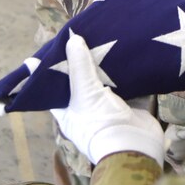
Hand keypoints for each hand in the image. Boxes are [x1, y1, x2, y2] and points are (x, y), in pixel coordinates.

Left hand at [51, 32, 164, 167]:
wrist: (135, 147)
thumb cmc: (100, 123)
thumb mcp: (85, 93)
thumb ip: (79, 66)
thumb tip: (72, 38)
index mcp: (68, 112)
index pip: (52, 89)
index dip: (50, 72)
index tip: (49, 50)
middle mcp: (86, 110)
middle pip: (81, 82)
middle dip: (83, 63)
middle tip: (82, 37)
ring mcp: (109, 108)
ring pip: (106, 82)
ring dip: (107, 66)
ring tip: (105, 40)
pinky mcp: (130, 106)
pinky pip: (129, 86)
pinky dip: (129, 73)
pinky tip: (129, 54)